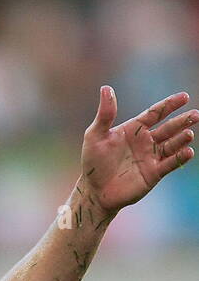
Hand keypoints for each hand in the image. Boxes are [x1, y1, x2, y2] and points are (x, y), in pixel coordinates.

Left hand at [81, 86, 197, 214]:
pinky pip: (170, 164)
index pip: (156, 113)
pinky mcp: (153, 173)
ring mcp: (151, 157)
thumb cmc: (93, 162)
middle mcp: (146, 141)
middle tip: (196, 115)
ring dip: (181, 139)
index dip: (170, 105)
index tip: (184, 97)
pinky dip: (179, 158)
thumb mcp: (95, 135)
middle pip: (169, 128)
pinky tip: (188, 152)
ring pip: (172, 145)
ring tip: (189, 133)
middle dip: (182, 121)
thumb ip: (105, 114)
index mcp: (134, 129)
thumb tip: (106, 88)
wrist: (94, 191)